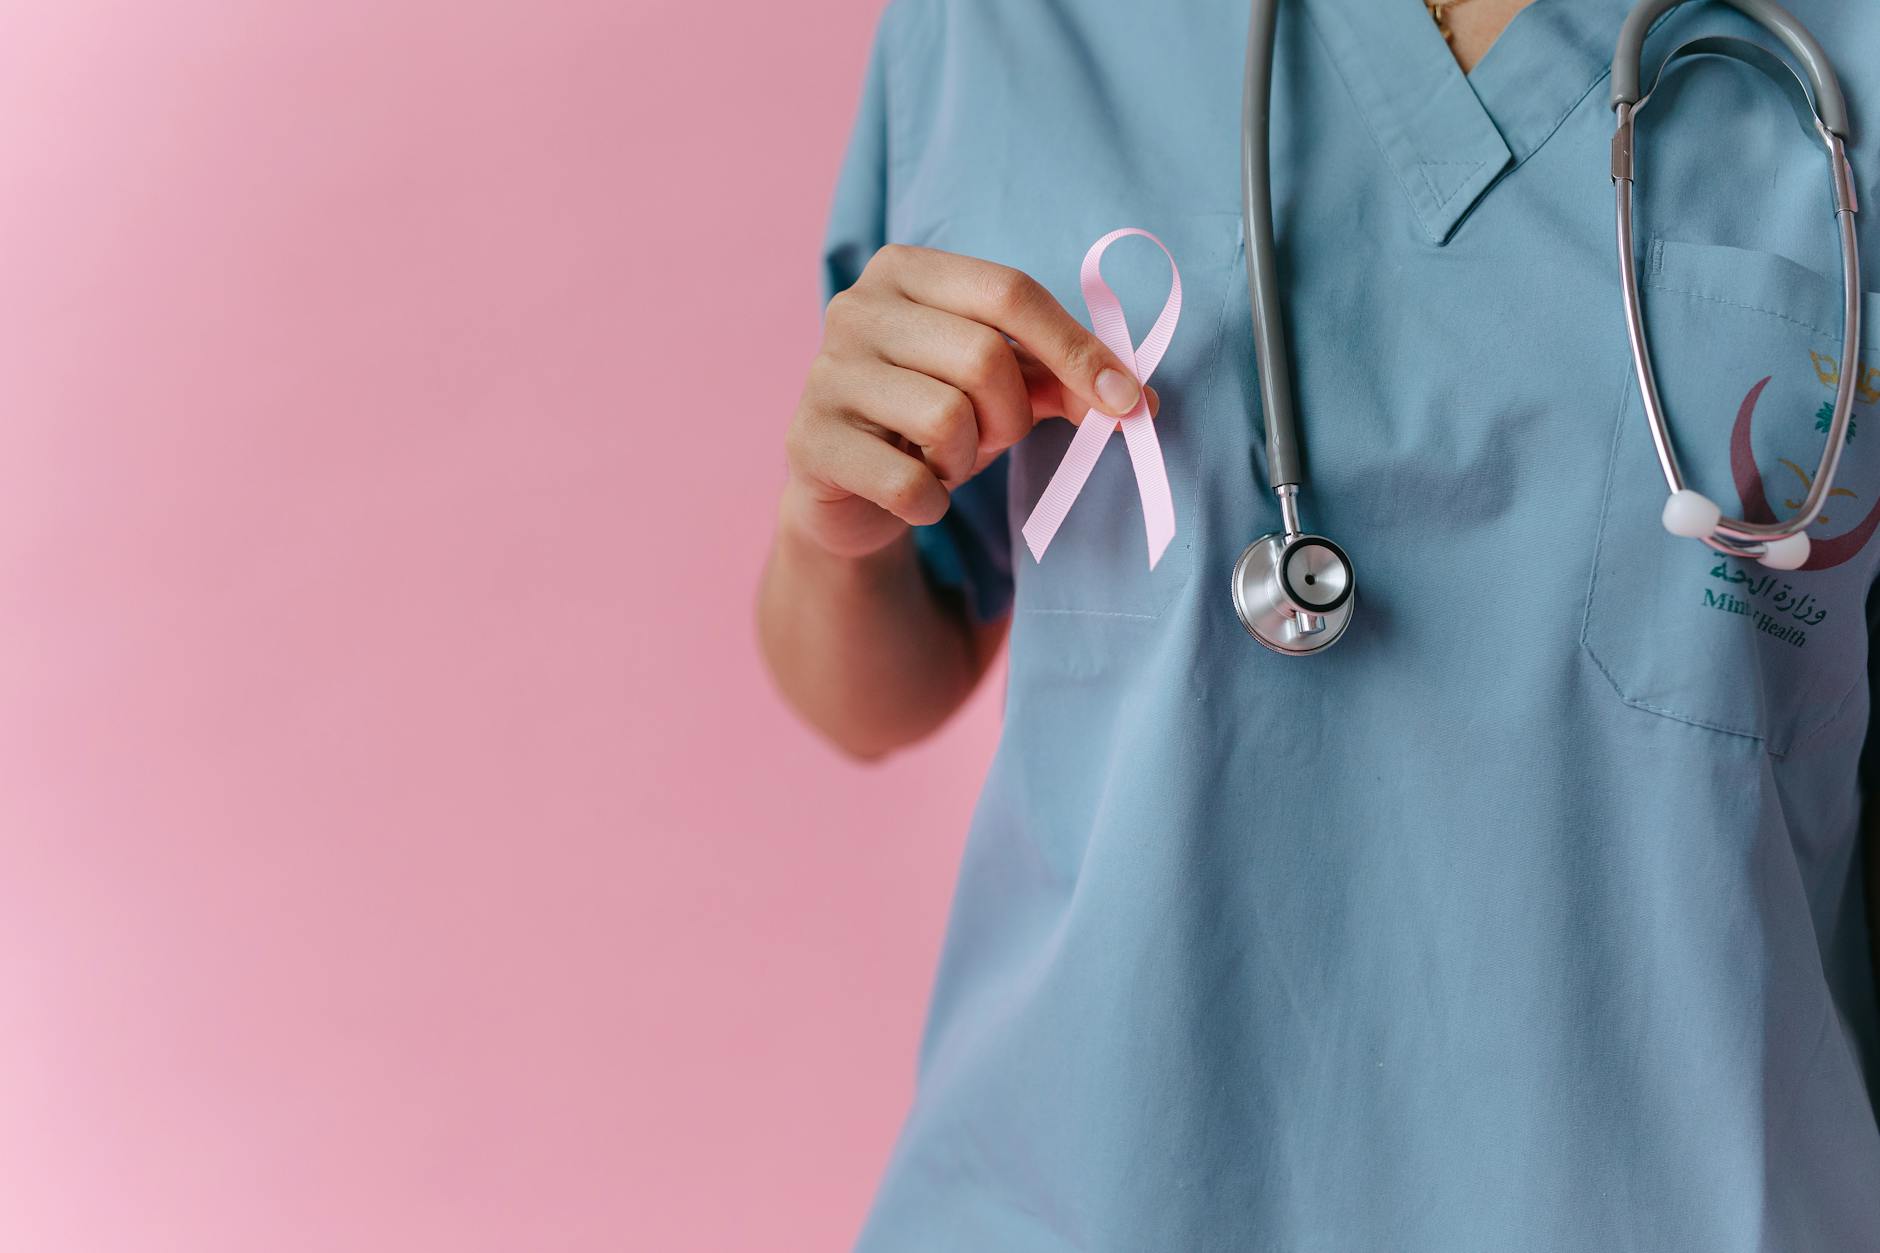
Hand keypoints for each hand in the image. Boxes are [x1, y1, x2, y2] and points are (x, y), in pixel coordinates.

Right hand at [781, 244, 1155, 559]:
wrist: (846, 488)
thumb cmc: (929, 418)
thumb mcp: (1000, 388)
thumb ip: (1062, 380)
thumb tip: (1137, 400)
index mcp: (906, 270)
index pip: (1010, 292)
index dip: (1078, 349)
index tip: (1127, 401)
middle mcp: (855, 307)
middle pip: (984, 357)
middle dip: (1011, 416)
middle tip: (991, 438)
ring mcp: (823, 372)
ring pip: (946, 418)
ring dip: (967, 460)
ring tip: (943, 461)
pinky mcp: (807, 441)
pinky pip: (907, 482)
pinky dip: (931, 503)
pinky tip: (916, 495)